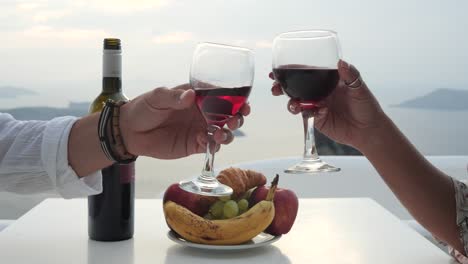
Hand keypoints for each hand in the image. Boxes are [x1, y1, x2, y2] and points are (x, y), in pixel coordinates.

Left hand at [120, 84, 249, 158]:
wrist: (129, 132)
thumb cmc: (143, 108)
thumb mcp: (157, 97)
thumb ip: (174, 97)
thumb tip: (191, 96)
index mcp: (197, 97)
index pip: (222, 96)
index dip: (236, 99)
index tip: (244, 104)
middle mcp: (202, 113)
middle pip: (228, 115)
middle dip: (238, 118)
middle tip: (236, 120)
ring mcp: (199, 129)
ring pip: (224, 132)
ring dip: (229, 134)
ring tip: (221, 135)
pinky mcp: (194, 145)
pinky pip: (210, 146)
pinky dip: (213, 145)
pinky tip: (207, 142)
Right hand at [270, 60, 385, 148]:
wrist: (368, 131)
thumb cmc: (367, 107)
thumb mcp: (360, 88)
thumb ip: (350, 75)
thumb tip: (340, 62)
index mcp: (329, 80)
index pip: (308, 72)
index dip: (293, 70)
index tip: (280, 68)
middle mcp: (320, 92)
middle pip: (296, 86)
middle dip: (282, 86)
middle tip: (275, 87)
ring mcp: (317, 105)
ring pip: (297, 101)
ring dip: (290, 101)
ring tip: (293, 105)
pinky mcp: (317, 119)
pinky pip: (306, 114)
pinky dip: (306, 112)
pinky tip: (315, 112)